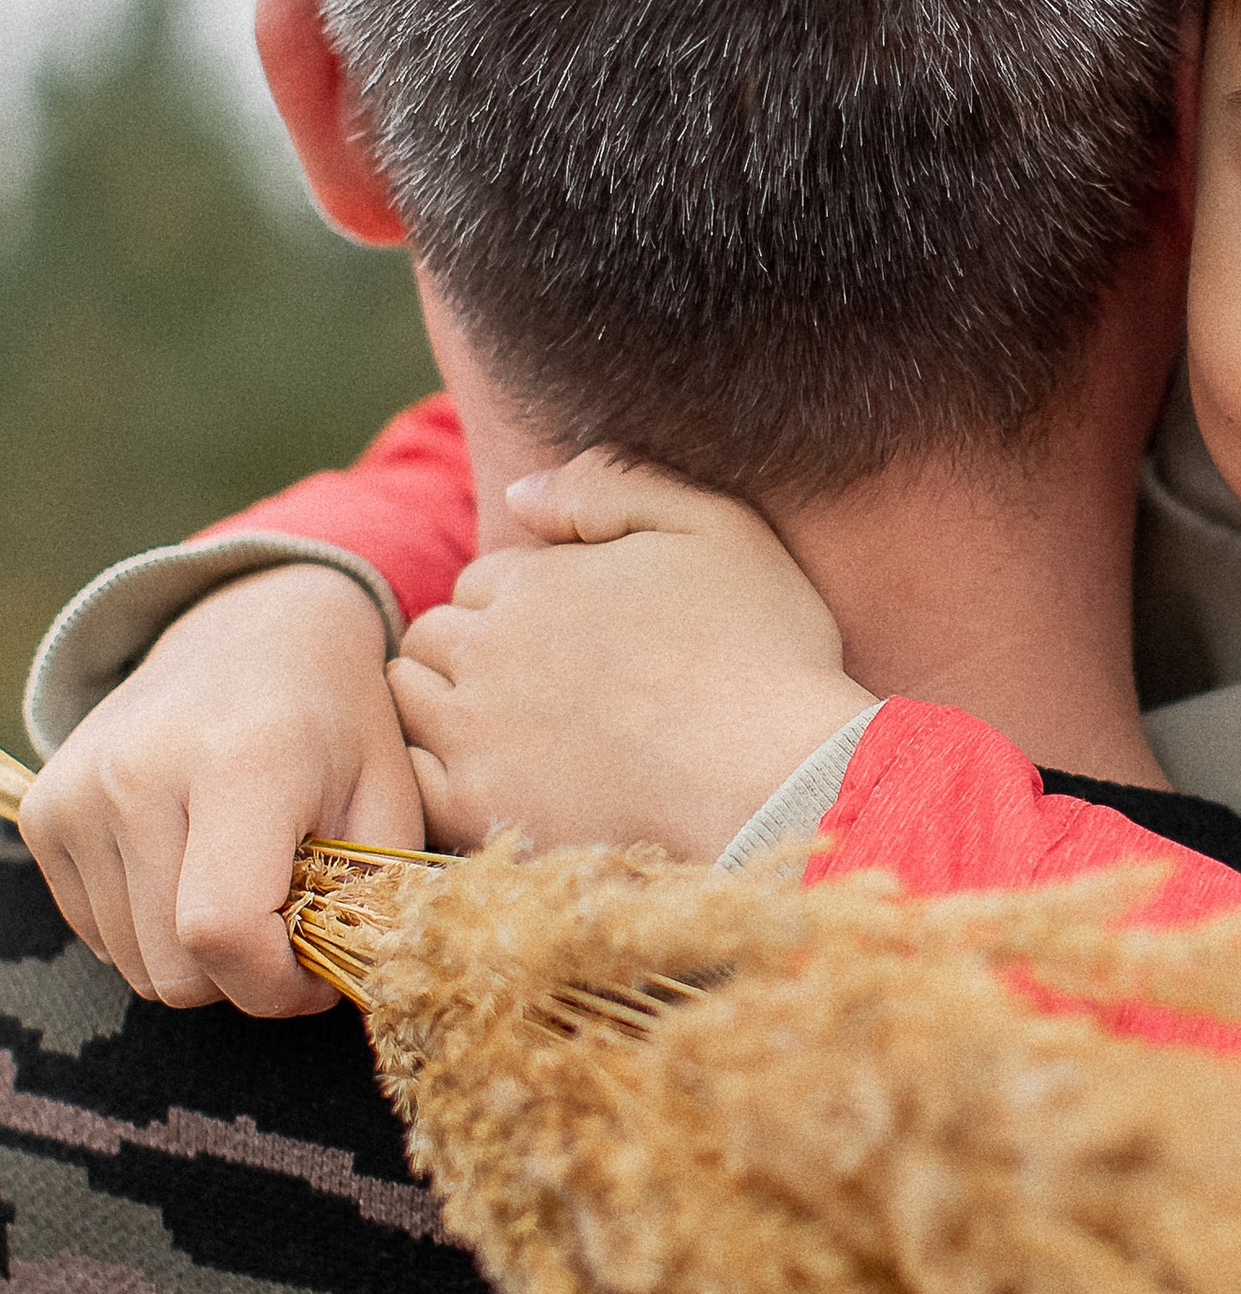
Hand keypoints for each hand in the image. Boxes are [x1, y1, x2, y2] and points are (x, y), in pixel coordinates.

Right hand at [19, 564, 419, 1013]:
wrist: (253, 635)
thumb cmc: (337, 723)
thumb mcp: (393, 798)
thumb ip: (376, 901)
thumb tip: (346, 986)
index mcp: (240, 761)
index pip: (224, 932)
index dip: (276, 987)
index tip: (318, 977)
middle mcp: (139, 773)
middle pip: (175, 968)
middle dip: (245, 979)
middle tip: (292, 934)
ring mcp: (78, 792)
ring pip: (134, 965)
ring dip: (198, 957)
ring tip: (247, 889)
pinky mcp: (45, 814)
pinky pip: (99, 936)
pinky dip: (153, 931)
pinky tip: (194, 870)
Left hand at [389, 455, 873, 859]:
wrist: (776, 779)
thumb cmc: (762, 650)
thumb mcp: (715, 524)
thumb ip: (612, 484)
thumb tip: (519, 493)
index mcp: (536, 581)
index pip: (483, 579)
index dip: (524, 601)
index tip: (574, 635)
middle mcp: (490, 650)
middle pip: (436, 634)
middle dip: (474, 646)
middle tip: (540, 682)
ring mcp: (476, 734)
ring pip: (411, 697)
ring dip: (443, 699)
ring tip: (511, 724)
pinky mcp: (478, 809)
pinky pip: (412, 777)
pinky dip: (434, 768)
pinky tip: (489, 774)